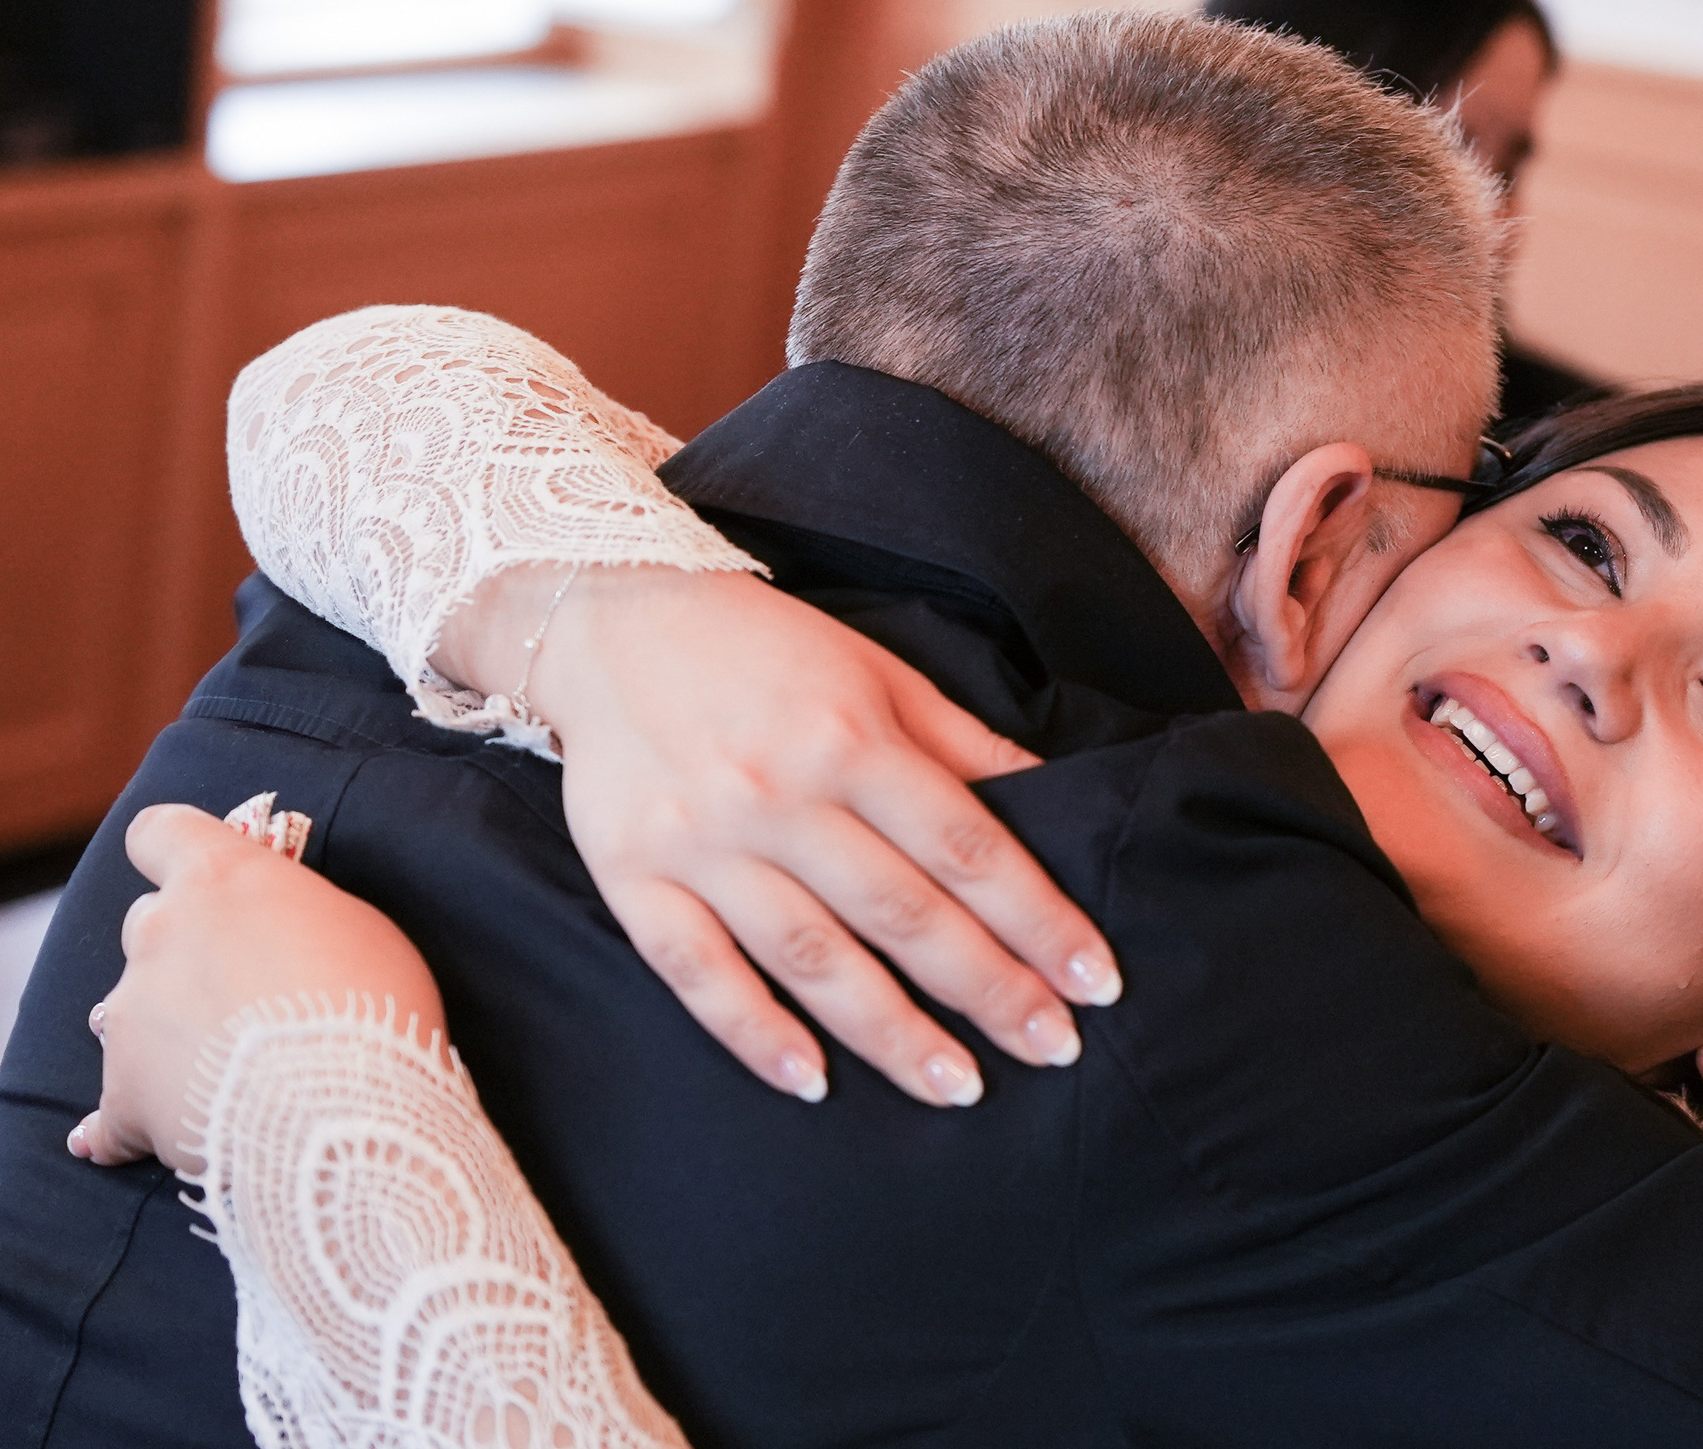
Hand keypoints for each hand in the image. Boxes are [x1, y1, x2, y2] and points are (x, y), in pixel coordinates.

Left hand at [71, 804, 443, 1173]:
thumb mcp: (358, 927)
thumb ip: (296, 914)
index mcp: (218, 880)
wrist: (342, 1111)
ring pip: (130, 1011)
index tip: (196, 872)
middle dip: (185, 948)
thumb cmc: (372, 1007)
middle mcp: (159, 934)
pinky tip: (140, 1140)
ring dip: (169, 1032)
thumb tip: (278, 928)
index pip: (159, 832)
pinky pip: (109, 1113)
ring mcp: (129, 1015)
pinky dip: (129, 1124)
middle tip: (242, 986)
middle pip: (148, 921)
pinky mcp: (123, 1094)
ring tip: (228, 1074)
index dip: (171, 850)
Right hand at [443, 566, 1120, 1109]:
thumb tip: (1057, 790)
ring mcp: (703, 843)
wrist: (607, 616)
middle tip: (1054, 1050)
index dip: (1038, 920)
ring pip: (812, 957)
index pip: (969, 848)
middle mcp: (781, 795)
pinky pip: (697, 970)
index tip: (1095, 982)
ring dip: (890, 1032)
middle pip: (904, 913)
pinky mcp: (631, 877)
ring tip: (958, 1086)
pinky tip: (811, 1081)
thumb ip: (962, 743)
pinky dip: (752, 1031)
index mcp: (852, 738)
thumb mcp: (877, 671)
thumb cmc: (762, 648)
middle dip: (989, 989)